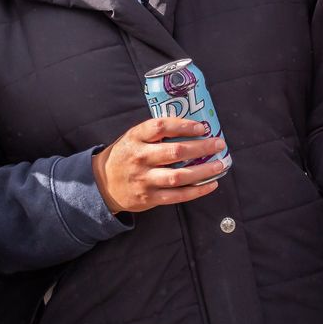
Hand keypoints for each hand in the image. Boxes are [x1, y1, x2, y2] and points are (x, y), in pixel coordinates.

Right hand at [93, 118, 225, 213]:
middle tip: (219, 144)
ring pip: (179, 176)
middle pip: (175, 152)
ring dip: (203, 171)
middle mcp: (140, 158)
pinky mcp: (149, 198)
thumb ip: (156, 133)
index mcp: (135, 138)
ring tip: (220, 165)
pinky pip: (178, 195)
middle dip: (201, 147)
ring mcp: (144, 179)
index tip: (202, 127)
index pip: (160, 126)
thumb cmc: (125, 156)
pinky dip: (197, 190)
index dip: (183, 125)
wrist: (102, 184)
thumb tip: (192, 127)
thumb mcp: (133, 138)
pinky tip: (211, 184)